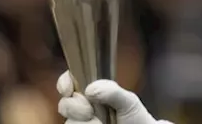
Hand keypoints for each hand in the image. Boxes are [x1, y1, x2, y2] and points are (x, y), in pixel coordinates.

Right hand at [56, 71, 172, 123]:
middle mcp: (84, 108)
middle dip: (75, 107)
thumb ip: (112, 91)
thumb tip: (90, 89)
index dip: (65, 83)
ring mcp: (83, 123)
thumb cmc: (136, 119)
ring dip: (85, 123)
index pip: (71, 81)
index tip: (68, 89)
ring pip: (69, 122)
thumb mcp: (129, 101)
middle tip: (90, 112)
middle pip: (65, 104)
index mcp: (93, 92)